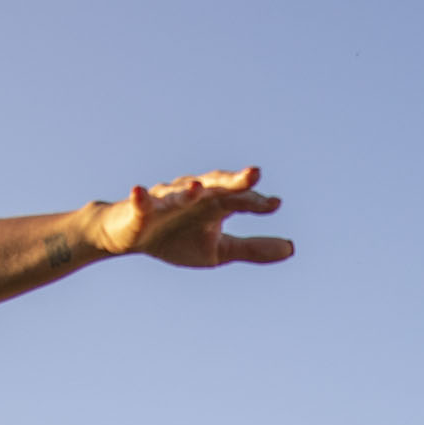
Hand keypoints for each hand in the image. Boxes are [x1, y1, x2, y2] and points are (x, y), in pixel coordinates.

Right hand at [82, 167, 290, 267]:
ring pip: (180, 193)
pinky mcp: (140, 209)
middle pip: (216, 186)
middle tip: (253, 174)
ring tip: (199, 188)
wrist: (131, 238)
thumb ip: (253, 248)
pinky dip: (142, 197)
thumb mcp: (220, 250)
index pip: (241, 200)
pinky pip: (141, 202)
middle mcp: (194, 196)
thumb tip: (292, 248)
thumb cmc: (179, 238)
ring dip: (189, 191)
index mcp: (216, 205)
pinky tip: (140, 191)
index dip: (257, 202)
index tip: (275, 205)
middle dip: (233, 181)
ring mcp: (166, 200)